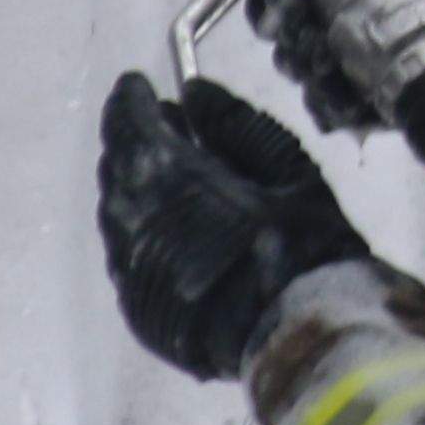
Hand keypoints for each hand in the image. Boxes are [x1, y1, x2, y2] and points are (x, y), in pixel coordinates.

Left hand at [95, 73, 375, 382]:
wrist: (306, 340)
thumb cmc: (309, 249)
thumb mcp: (288, 169)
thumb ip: (235, 124)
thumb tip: (193, 93)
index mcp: (174, 181)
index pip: (130, 124)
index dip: (129, 99)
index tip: (137, 84)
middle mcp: (139, 225)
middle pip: (116, 167)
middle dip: (131, 139)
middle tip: (157, 125)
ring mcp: (134, 273)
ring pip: (116, 214)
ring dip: (133, 186)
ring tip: (168, 176)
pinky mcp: (139, 312)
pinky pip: (125, 257)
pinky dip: (139, 231)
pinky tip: (170, 229)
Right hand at [253, 0, 424, 140]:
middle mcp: (337, 13)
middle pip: (280, 24)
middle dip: (281, 27)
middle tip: (303, 26)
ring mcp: (352, 60)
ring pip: (300, 68)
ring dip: (304, 67)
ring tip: (329, 63)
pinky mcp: (373, 102)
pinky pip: (333, 111)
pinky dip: (334, 106)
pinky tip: (352, 99)